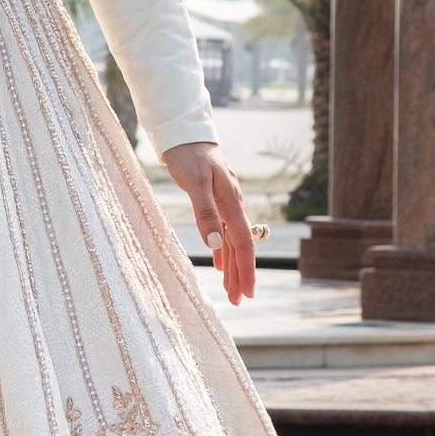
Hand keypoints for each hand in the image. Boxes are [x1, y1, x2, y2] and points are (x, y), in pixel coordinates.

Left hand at [160, 142, 257, 306]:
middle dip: (240, 274)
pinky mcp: (215, 201)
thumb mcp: (195, 183)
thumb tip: (215, 243)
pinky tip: (219, 264)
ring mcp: (225, 204)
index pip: (243, 243)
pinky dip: (222, 250)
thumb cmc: (189, 156)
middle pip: (240, 246)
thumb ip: (205, 213)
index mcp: (231, 203)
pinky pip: (222, 232)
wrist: (186, 135)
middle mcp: (232, 205)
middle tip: (240, 300)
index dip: (246, 269)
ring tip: (231, 290)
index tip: (248, 292)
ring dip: (231, 266)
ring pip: (231, 241)